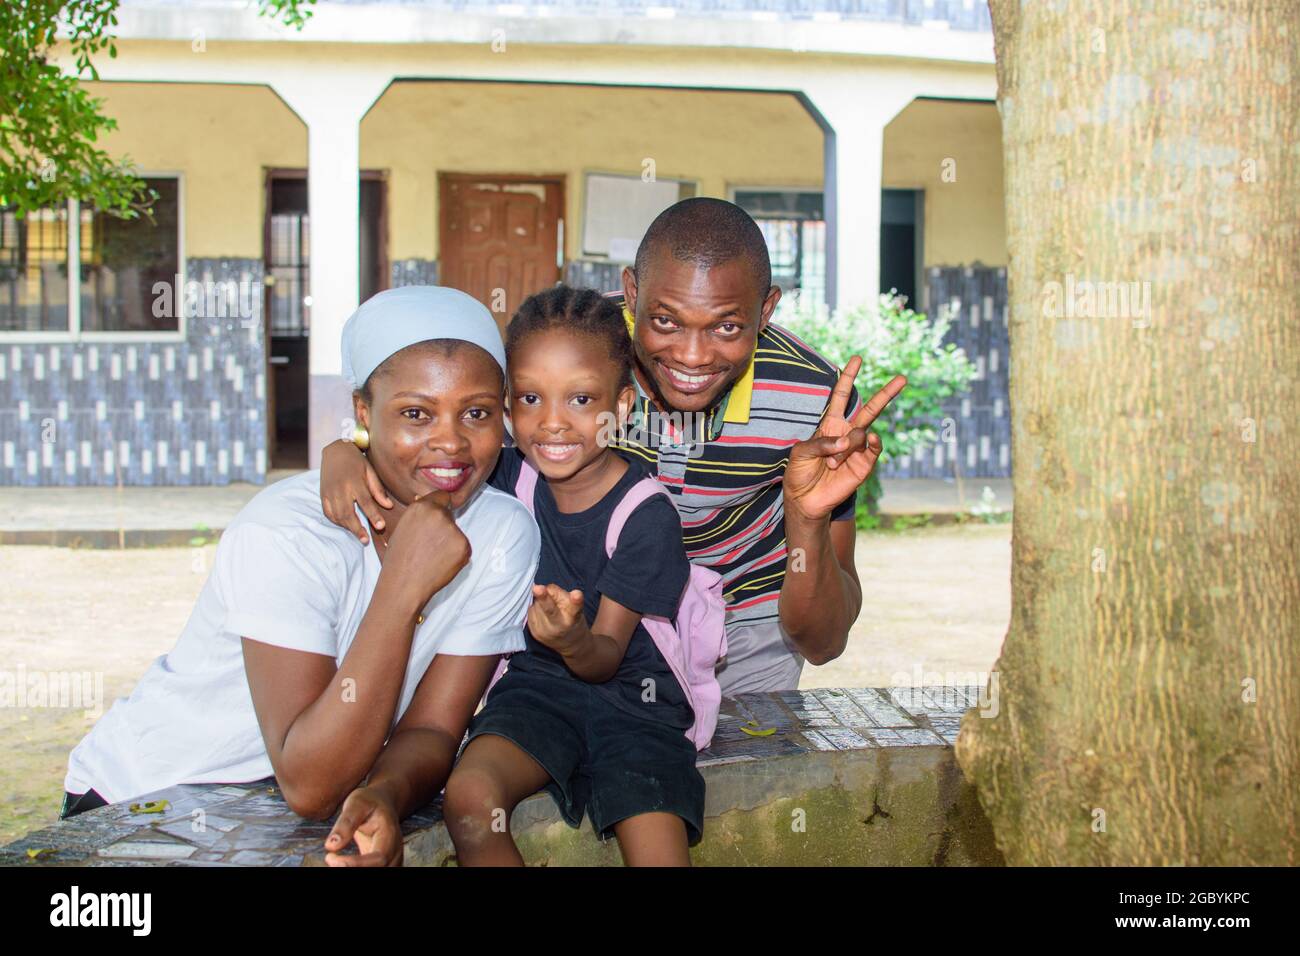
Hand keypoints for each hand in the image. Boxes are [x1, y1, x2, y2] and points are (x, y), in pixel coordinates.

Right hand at [321, 439, 394, 545]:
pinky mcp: (323, 495)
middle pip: (348, 513)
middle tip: (365, 540)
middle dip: (357, 529)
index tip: (380, 526)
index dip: (373, 515)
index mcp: (355, 482)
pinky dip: (336, 521)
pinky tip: (345, 525)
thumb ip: (378, 490)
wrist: (335, 451)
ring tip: (358, 534)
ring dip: (347, 527)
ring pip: (337, 516)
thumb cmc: (357, 461)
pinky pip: (328, 513)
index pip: (366, 502)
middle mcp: (341, 489)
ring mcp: (330, 493)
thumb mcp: (370, 471)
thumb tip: (388, 506)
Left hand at [324, 786, 402, 866]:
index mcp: (390, 835)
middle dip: (352, 869)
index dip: (356, 863)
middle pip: (379, 870)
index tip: (331, 858)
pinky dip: (354, 868)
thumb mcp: (356, 804)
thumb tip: (331, 845)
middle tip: (330, 859)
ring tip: (335, 861)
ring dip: (353, 870)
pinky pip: (370, 870)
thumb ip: (346, 824)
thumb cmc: (369, 802)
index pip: (379, 858)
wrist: (382, 803)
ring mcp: (390, 861)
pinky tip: (341, 863)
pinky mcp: (380, 866)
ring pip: (376, 873)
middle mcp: (394, 852)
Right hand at [381, 491, 471, 613]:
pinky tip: (441, 564)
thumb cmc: (399, 559)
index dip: (440, 507)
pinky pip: (464, 547)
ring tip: (432, 557)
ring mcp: (453, 530)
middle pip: (449, 515)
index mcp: (421, 507)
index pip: (442, 496)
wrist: (404, 585)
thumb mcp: (403, 528)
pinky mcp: (464, 546)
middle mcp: (439, 514)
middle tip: (429, 546)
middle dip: (444, 527)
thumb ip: (419, 515)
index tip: (438, 517)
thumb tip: (430, 504)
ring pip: (457, 532)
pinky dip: (457, 556)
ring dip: (450, 542)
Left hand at [526, 583, 586, 653]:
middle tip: (537, 588)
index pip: (575, 608)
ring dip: (540, 600)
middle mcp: (558, 627)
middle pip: (550, 610)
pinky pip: (531, 612)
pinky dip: (535, 608)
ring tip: (549, 605)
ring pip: (537, 605)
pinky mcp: (535, 633)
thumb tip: (543, 587)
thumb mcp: (574, 608)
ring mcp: (545, 632)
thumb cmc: (573, 620)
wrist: (571, 646)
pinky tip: (542, 613)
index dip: (576, 601)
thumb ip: (561, 595)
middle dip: (543, 598)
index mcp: (572, 619)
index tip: (577, 594)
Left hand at [784, 357, 906, 522]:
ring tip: (831, 463)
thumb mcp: (801, 452)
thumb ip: (822, 443)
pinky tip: (871, 439)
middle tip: (903, 378)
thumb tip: (849, 441)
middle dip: (886, 393)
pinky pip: (873, 449)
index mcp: (830, 425)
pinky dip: (872, 443)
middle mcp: (847, 434)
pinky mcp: (864, 465)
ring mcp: (858, 449)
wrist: (805, 499)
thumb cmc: (799, 472)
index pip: (841, 397)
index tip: (857, 359)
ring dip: (844, 448)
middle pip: (870, 409)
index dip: (848, 378)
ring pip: (861, 434)